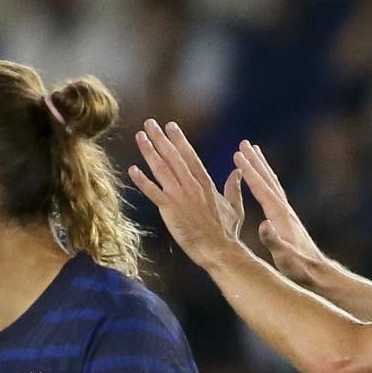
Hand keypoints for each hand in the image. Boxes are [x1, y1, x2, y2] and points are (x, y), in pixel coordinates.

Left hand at [129, 119, 244, 267]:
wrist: (219, 249)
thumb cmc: (227, 232)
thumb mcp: (234, 206)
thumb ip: (234, 187)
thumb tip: (238, 171)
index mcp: (206, 183)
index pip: (190, 155)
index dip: (179, 140)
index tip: (170, 126)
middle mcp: (192, 185)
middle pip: (173, 156)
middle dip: (160, 138)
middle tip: (150, 123)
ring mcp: (180, 196)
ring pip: (161, 169)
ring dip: (149, 151)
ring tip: (140, 136)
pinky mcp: (170, 209)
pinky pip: (153, 192)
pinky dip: (142, 180)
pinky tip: (132, 169)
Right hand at [233, 140, 330, 287]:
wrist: (316, 271)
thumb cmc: (299, 267)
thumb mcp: (284, 256)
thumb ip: (274, 241)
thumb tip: (263, 225)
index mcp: (280, 216)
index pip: (262, 188)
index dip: (250, 171)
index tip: (238, 155)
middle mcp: (284, 209)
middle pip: (268, 179)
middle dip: (255, 161)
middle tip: (244, 143)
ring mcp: (286, 212)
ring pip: (272, 183)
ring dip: (261, 166)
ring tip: (253, 151)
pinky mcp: (286, 217)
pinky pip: (273, 192)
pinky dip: (265, 180)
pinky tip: (261, 179)